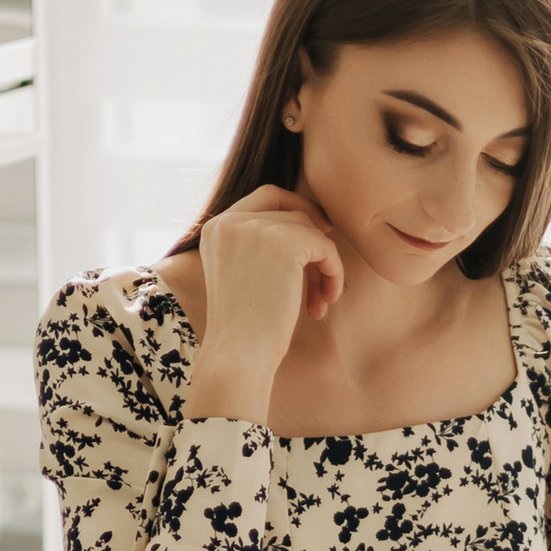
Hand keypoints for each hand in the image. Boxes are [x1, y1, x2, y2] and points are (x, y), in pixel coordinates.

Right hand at [189, 186, 342, 421]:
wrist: (237, 354)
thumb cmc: (244, 327)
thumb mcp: (242, 275)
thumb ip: (260, 245)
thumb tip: (313, 222)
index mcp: (216, 227)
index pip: (266, 195)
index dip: (297, 207)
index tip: (320, 230)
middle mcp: (231, 220)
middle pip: (293, 212)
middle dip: (313, 244)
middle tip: (324, 278)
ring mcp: (256, 228)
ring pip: (311, 230)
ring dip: (324, 265)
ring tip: (320, 300)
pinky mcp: (284, 243)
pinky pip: (325, 246)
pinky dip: (333, 272)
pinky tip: (324, 302)